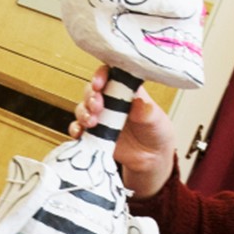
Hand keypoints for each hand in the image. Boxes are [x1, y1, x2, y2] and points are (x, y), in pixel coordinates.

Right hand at [71, 65, 177, 197]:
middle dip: (91, 97)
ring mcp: (101, 117)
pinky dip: (75, 129)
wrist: (151, 158)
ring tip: (91, 122)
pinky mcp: (94, 133)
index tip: (99, 84)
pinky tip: (79, 133)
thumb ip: (147, 112)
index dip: (101, 76)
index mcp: (126, 90)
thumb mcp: (157, 121)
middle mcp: (110, 101)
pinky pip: (79, 128)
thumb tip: (139, 103)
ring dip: (83, 112)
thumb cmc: (156, 132)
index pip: (110, 75)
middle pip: (92, 91)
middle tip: (97, 106)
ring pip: (83, 108)